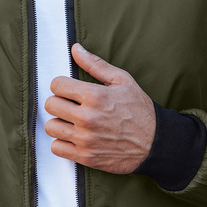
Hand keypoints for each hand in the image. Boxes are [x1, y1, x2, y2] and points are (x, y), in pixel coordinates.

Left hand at [43, 43, 155, 172]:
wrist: (156, 143)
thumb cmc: (140, 110)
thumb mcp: (122, 81)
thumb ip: (96, 64)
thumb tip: (75, 49)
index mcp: (95, 96)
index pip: (56, 85)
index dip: (62, 85)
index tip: (70, 90)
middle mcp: (88, 118)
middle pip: (50, 104)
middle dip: (59, 102)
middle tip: (72, 106)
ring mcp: (85, 139)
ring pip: (50, 126)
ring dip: (59, 123)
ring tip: (72, 122)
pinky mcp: (85, 157)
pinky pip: (56, 148)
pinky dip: (62, 143)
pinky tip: (74, 138)